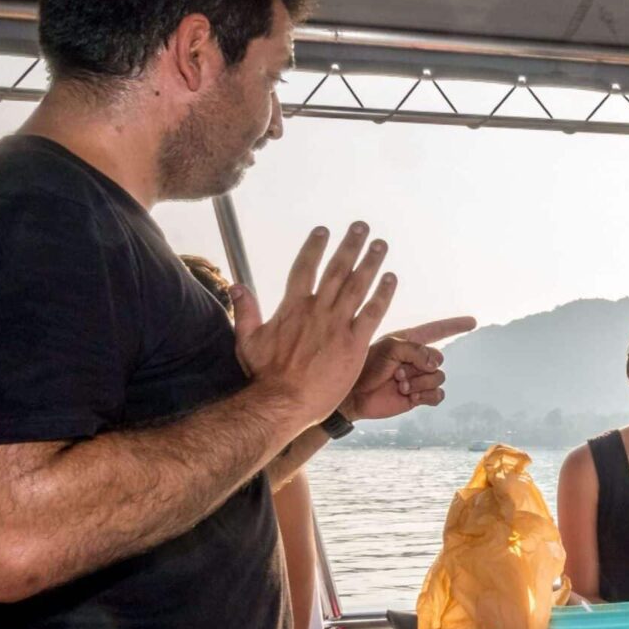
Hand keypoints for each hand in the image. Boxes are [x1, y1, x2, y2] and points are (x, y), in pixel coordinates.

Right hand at [233, 224, 396, 426]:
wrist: (283, 402)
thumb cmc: (264, 376)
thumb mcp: (247, 340)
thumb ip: (246, 310)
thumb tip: (237, 286)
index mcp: (292, 307)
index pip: (305, 268)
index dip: (314, 247)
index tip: (323, 231)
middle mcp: (317, 310)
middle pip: (337, 270)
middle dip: (350, 245)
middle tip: (361, 226)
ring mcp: (337, 325)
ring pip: (358, 286)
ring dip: (371, 262)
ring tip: (380, 244)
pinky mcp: (355, 343)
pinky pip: (373, 312)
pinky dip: (383, 293)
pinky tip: (391, 278)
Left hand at [342, 317, 475, 421]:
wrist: (353, 396)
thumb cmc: (364, 366)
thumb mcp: (388, 348)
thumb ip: (415, 350)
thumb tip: (435, 366)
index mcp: (409, 341)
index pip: (437, 330)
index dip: (455, 325)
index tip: (472, 322)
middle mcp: (416, 358)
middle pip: (439, 358)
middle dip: (421, 366)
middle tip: (398, 372)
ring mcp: (418, 378)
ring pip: (439, 377)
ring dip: (420, 382)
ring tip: (400, 384)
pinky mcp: (418, 397)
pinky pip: (438, 395)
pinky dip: (427, 396)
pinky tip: (411, 397)